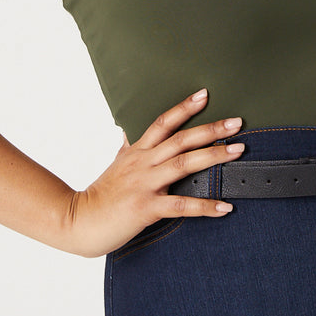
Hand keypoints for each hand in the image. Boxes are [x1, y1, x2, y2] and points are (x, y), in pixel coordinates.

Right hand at [66, 88, 241, 256]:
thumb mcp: (115, 163)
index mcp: (137, 151)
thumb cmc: (100, 194)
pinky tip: (225, 206)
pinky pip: (181, 205)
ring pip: (183, 164)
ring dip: (213, 156)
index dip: (184, 107)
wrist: (77, 221)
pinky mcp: (146, 208)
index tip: (205, 94)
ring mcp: (144, 184)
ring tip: (238, 151)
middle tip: (237, 122)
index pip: (163, 122)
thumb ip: (127, 146)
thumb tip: (128, 129)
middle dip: (211, 129)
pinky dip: (205, 205)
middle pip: (180, 139)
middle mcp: (143, 163)